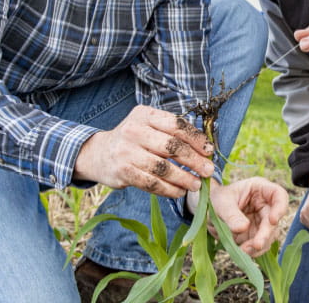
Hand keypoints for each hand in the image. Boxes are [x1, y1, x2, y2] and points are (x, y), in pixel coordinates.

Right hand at [73, 105, 213, 196]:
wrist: (99, 153)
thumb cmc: (134, 139)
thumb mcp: (149, 126)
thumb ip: (172, 132)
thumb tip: (205, 147)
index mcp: (145, 115)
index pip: (176, 125)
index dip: (196, 138)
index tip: (209, 151)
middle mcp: (134, 130)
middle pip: (171, 147)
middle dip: (194, 160)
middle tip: (208, 171)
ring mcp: (126, 152)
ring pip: (162, 168)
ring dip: (183, 178)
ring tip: (196, 185)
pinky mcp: (123, 172)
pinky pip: (151, 183)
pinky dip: (168, 190)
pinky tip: (179, 192)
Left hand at [188, 177, 289, 256]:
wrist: (207, 211)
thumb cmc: (215, 199)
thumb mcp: (220, 203)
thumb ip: (231, 215)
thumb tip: (243, 228)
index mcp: (259, 189)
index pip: (278, 194)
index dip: (280, 207)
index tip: (273, 220)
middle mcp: (265, 205)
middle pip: (274, 220)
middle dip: (266, 234)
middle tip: (256, 245)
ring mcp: (261, 221)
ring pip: (269, 235)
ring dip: (259, 245)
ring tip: (243, 250)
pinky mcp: (256, 235)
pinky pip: (260, 245)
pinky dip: (253, 251)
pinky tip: (243, 253)